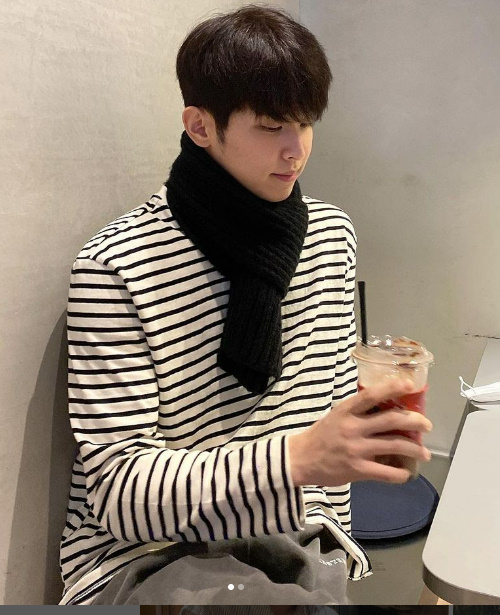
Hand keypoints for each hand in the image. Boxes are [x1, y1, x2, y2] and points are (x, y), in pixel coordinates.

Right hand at [288, 378, 432, 485]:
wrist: (300, 459)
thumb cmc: (321, 435)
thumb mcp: (336, 415)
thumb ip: (358, 412)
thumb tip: (386, 406)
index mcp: (346, 411)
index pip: (371, 395)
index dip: (392, 388)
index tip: (410, 385)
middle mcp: (353, 428)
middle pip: (391, 420)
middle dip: (415, 422)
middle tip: (426, 425)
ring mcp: (356, 449)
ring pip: (394, 445)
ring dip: (415, 449)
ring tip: (424, 453)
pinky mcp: (357, 470)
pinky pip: (386, 472)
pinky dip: (401, 474)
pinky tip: (406, 473)